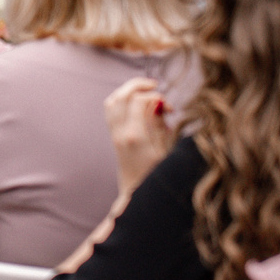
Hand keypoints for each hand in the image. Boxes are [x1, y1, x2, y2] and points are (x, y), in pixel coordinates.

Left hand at [103, 77, 177, 196]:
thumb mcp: (165, 152)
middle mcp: (120, 133)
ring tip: (146, 91)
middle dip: (138, 85)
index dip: (155, 96)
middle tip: (155, 86)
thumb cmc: (156, 176)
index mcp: (135, 136)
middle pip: (121, 96)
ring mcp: (114, 133)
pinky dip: (122, 99)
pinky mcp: (113, 135)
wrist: (136, 194)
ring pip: (112, 100)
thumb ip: (160, 126)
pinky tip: (136, 103)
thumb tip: (157, 104)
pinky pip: (110, 109)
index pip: (138, 101)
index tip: (169, 107)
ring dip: (128, 90)